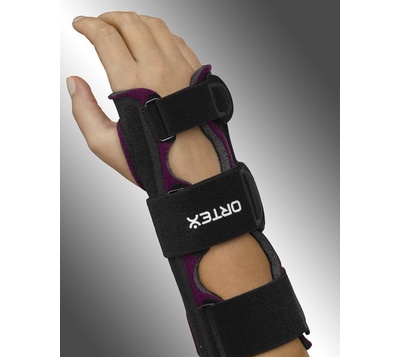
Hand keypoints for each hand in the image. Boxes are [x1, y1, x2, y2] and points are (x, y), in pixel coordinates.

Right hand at [67, 12, 202, 183]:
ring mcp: (181, 69)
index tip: (80, 24)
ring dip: (134, 20)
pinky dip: (161, 33)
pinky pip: (178, 41)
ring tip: (123, 26)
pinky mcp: (196, 75)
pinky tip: (154, 42)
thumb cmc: (156, 164)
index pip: (105, 36)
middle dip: (108, 17)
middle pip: (130, 23)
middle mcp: (159, 68)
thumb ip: (83, 111)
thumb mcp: (105, 145)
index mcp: (133, 83)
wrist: (197, 173)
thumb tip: (75, 83)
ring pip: (156, 25)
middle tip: (98, 22)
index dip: (87, 25)